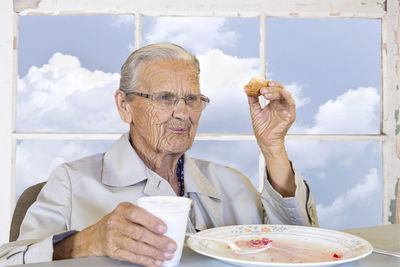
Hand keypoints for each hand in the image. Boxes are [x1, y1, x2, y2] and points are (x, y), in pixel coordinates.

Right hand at [53, 202, 175, 266]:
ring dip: (154, 253)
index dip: (151, 221)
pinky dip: (146, 260)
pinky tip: (156, 261)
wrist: (96, 235)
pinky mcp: (113, 252)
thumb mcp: (127, 211)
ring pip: (136, 247)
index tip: (164, 228)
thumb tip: (169, 222)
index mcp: (122, 210)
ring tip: (166, 255)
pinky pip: (132, 257)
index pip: (136, 214)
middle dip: (157, 241)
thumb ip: (143, 215)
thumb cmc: (117, 221)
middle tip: (170, 245)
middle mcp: (115, 223)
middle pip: (138, 233)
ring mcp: (113, 238)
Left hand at [245, 81, 295, 196]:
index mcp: (273, 102)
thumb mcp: (255, 111)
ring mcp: (286, 109)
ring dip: (276, 91)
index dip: (266, 85)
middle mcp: (280, 104)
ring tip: (266, 93)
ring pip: (284, 94)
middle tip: (261, 90)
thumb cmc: (262, 128)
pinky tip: (283, 92)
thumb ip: (252, 100)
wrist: (264, 140)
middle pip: (278, 90)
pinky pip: (291, 103)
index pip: (272, 89)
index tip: (258, 83)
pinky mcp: (290, 115)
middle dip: (270, 88)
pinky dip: (288, 96)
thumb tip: (247, 89)